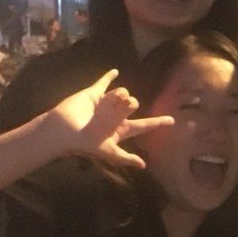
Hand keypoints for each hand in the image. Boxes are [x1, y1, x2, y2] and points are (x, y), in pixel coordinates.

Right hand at [40, 70, 173, 168]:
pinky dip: (109, 77)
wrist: (64, 129)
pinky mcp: (94, 94)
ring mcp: (105, 104)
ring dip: (119, 95)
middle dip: (130, 104)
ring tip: (109, 101)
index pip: (143, 125)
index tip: (172, 120)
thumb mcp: (108, 152)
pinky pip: (103, 83)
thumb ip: (125, 158)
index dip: (157, 123)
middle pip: (133, 105)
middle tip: (120, 108)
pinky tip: (115, 72)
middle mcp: (115, 116)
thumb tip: (144, 165)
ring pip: (122, 93)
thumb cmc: (86, 141)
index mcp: (120, 129)